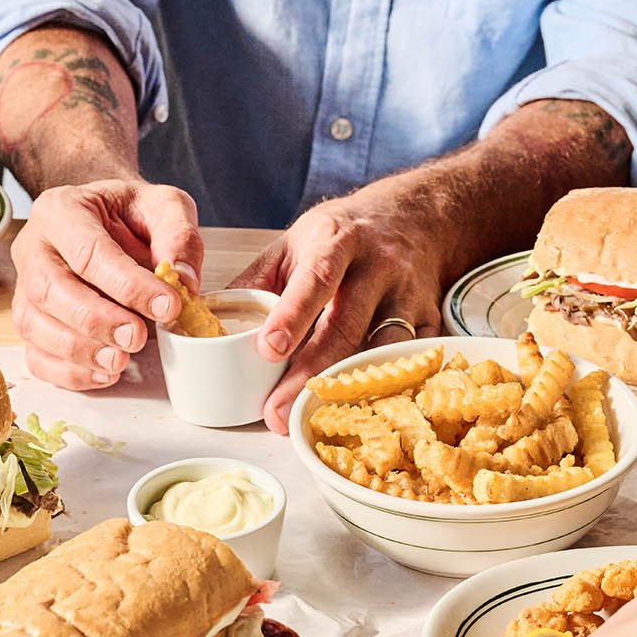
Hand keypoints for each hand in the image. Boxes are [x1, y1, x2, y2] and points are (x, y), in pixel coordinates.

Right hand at [9, 179, 201, 389]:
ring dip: (80, 351)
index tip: (167, 306)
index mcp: (62, 210)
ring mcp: (24, 287)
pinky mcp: (28, 321)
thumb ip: (178, 235)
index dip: (127, 284)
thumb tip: (183, 280)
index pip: (89, 251)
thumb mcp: (163, 206)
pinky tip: (103, 374)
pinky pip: (35, 355)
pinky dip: (68, 373)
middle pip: (50, 290)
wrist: (106, 224)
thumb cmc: (129, 216)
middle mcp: (33, 248)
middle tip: (137, 337)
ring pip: (35, 325)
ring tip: (121, 360)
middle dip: (96, 321)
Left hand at [229, 190, 446, 432]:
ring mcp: (408, 295)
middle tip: (277, 413)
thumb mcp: (292, 244)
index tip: (269, 350)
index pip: (315, 279)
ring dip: (346, 389)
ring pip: (378, 350)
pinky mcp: (429, 320)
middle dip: (310, 373)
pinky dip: (384, 388)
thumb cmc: (339, 237)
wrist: (412, 217)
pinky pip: (408, 361)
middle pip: (345, 326)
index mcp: (336, 241)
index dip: (293, 315)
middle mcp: (377, 265)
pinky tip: (359, 413)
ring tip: (310, 420)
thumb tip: (206, 324)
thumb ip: (254, 283)